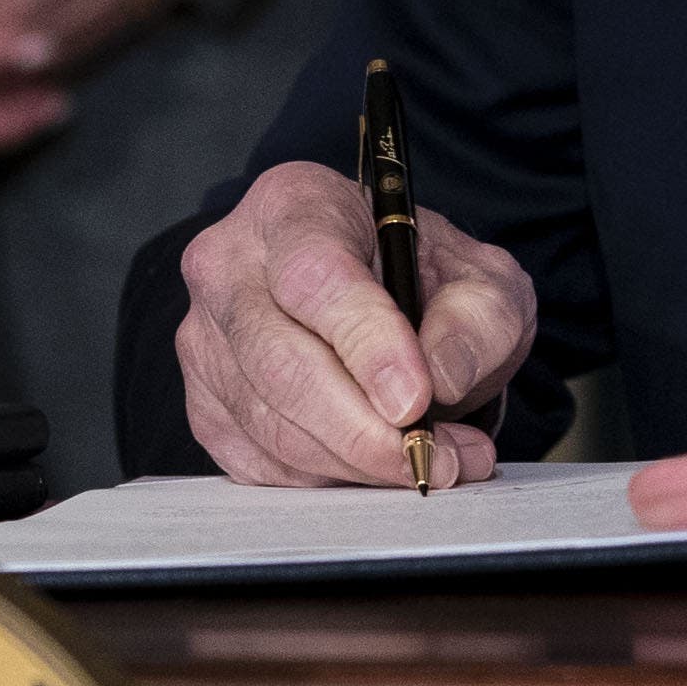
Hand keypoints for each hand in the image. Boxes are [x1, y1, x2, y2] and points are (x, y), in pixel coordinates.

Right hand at [171, 159, 538, 483]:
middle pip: (279, 362)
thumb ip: (477, 317)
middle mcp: (229, 265)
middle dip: (363, 429)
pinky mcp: (205, 404)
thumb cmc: (421, 275)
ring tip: (433, 461)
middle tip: (433, 457)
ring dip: (356, 462)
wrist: (379, 294)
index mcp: (294, 206)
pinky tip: (378, 466)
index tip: (417, 401)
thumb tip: (441, 377)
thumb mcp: (481, 277)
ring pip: (269, 423)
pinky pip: (260, 462)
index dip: (366, 346)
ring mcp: (206, 339)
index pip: (314, 278)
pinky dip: (327, 479)